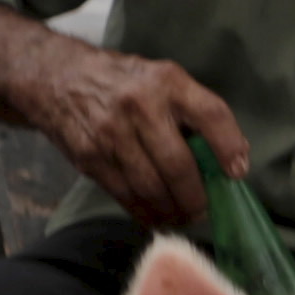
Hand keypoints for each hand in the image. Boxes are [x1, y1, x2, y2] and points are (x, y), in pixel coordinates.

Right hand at [0, 12, 247, 228]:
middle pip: (178, 165)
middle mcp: (140, 105)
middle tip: (203, 209)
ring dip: (171, 211)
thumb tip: (230, 157)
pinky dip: (144, 212)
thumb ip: (192, 110)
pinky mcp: (90, 157)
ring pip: (151, 187)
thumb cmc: (122, 81)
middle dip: (196, 197)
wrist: (57, 77)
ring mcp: (111, 133)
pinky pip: (124, 195)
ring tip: (181, 216)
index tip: (237, 172)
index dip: (230, 147)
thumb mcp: (161, 78)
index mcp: (167, 81)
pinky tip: (156, 216)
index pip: (211, 114)